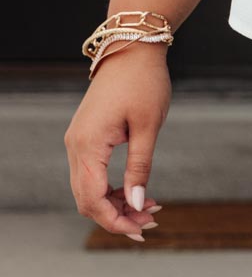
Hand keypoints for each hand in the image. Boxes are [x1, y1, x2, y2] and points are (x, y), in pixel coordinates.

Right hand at [63, 43, 170, 240]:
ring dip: (115, 204)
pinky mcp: (86, 137)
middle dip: (118, 216)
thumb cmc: (143, 82)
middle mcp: (75, 146)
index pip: (92, 200)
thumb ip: (139, 168)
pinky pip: (92, 173)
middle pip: (87, 200)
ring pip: (88, 189)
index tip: (142, 229)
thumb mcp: (147, 127)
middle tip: (151, 222)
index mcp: (87, 145)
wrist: (132, 47)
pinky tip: (137, 191)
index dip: (116, 221)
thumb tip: (138, 205)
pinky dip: (111, 187)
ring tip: (150, 209)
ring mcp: (78, 141)